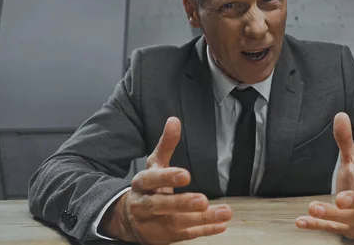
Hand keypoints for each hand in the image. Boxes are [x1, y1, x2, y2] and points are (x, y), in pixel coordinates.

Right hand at [101, 117, 231, 243]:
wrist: (129, 219)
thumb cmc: (148, 187)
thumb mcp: (155, 164)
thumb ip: (166, 145)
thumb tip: (174, 120)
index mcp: (141, 183)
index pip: (151, 180)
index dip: (167, 178)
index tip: (186, 175)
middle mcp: (144, 205)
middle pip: (160, 205)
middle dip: (182, 203)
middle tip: (203, 200)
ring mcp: (153, 224)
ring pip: (176, 223)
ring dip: (201, 219)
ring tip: (224, 212)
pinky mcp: (163, 238)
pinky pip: (185, 235)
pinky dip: (204, 231)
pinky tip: (221, 224)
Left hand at [295, 112, 353, 239]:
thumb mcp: (353, 161)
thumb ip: (346, 141)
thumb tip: (340, 114)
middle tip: (341, 198)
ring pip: (349, 219)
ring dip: (331, 214)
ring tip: (313, 207)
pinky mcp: (348, 230)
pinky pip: (332, 229)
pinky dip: (316, 225)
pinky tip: (301, 221)